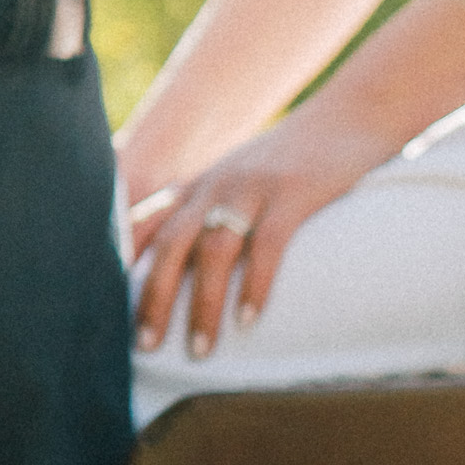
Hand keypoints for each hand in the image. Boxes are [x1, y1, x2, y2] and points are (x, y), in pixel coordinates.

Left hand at [132, 102, 387, 360]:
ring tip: (200, 350)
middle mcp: (217, 185)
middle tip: (147, 347)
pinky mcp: (294, 193)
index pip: (147, 224)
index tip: (111, 311)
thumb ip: (215, 211)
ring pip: (214, 250)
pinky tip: (248, 319)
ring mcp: (254, 187)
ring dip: (204, 305)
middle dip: (155, 299)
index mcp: (201, 185)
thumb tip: (196, 267)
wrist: (352, 114)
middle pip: (172, 245)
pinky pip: (267, 244)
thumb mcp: (243, 178)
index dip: (126, 267)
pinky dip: (255, 284)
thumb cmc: (297, 160)